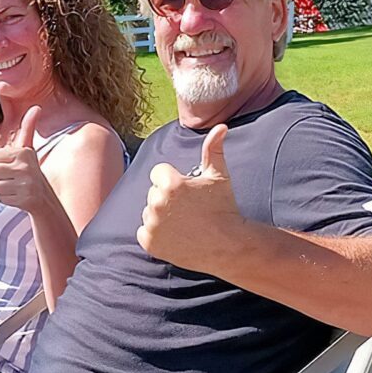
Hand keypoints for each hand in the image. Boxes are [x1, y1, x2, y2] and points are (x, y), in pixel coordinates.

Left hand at [0, 106, 58, 214]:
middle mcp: (25, 167)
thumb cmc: (30, 170)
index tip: (7, 165)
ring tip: (14, 186)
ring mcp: (26, 184)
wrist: (46, 198)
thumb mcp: (28, 149)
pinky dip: (7, 199)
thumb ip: (28, 128)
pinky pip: (1, 198)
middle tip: (10, 177)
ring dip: (1, 188)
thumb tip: (37, 107)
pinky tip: (18, 196)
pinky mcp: (25, 199)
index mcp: (23, 152)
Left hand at [137, 123, 243, 271]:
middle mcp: (157, 202)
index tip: (189, 193)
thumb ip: (213, 149)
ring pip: (149, 212)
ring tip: (184, 223)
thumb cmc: (224, 208)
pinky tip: (176, 236)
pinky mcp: (149, 242)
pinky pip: (144, 231)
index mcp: (170, 183)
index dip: (174, 181)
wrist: (228, 245)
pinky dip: (156, 235)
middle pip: (153, 193)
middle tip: (189, 210)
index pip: (158, 173)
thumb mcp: (219, 176)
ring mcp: (151, 224)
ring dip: (161, 216)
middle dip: (168, 199)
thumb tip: (221, 127)